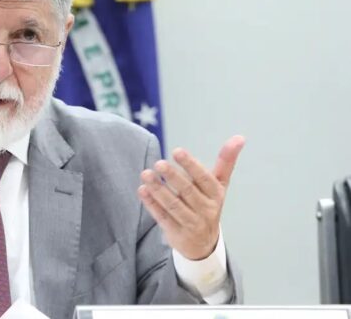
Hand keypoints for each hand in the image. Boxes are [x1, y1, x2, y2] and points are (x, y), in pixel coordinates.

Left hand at [137, 135, 244, 259]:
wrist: (204, 245)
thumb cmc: (208, 204)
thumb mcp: (219, 184)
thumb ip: (226, 161)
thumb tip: (239, 137)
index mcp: (216, 194)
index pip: (204, 178)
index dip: (191, 165)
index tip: (177, 151)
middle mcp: (206, 209)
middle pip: (188, 191)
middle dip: (173, 176)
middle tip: (159, 163)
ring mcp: (192, 223)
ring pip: (174, 205)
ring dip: (159, 189)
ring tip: (146, 174)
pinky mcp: (177, 233)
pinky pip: (163, 217)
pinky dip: (152, 204)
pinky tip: (143, 190)